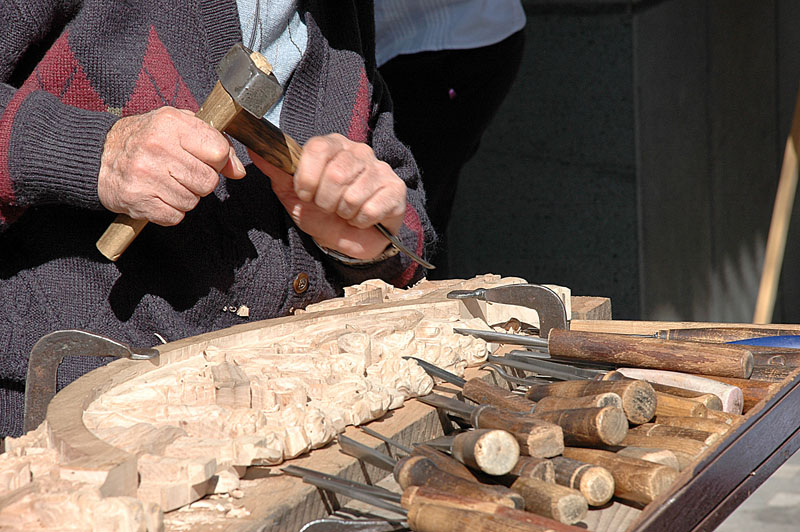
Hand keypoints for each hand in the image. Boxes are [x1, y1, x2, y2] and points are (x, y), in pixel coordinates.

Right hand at [97, 107, 245, 225]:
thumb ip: (213, 141)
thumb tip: (237, 170)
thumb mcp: (178, 126)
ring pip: (193, 201)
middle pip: (208, 181)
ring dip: (185, 196)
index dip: (217, 159)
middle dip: (201, 181)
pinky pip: (175, 216)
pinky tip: (158, 195)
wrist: (98, 157)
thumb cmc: (144, 138)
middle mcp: (157, 148)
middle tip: (182, 172)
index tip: (204, 158)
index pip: (219, 151)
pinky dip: (170, 211)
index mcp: (170, 124)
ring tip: (167, 182)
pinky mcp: (138, 201)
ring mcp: (146, 176)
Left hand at [250, 133, 406, 259]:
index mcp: (332, 145)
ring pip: (353, 195)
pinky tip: (363, 218)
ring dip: (344, 213)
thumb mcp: (294, 194)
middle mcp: (358, 151)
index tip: (306, 194)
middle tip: (329, 207)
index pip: (318, 149)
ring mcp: (380, 169)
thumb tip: (257, 150)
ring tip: (346, 212)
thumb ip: (277, 172)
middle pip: (336, 174)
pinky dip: (361, 221)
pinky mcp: (396, 189)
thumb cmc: (323, 213)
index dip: (307, 178)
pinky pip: (371, 209)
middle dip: (325, 201)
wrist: (351, 238)